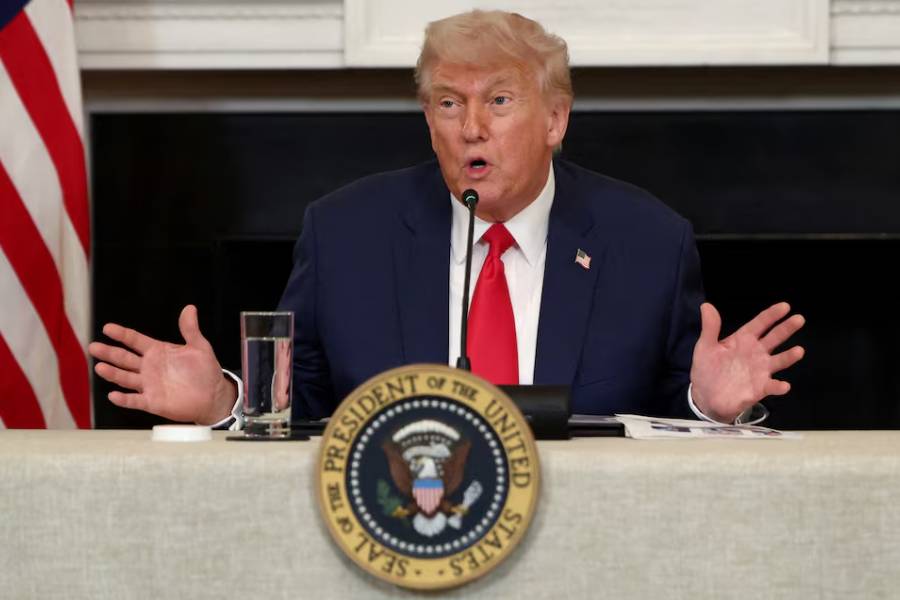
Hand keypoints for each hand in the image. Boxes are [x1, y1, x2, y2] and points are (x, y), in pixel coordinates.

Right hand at [88, 305, 236, 424]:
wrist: (213, 395)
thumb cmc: (205, 371)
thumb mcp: (199, 347)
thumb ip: (190, 329)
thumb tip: (190, 308)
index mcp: (158, 351)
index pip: (135, 340)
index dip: (122, 334)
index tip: (107, 328)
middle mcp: (149, 367)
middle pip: (124, 358)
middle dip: (109, 352)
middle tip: (93, 347)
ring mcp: (149, 385)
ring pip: (126, 378)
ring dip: (113, 373)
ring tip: (100, 367)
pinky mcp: (152, 402)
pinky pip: (135, 400)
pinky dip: (124, 399)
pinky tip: (113, 395)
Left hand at [690, 302, 804, 422]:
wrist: (705, 396)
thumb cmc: (708, 368)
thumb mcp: (705, 347)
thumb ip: (710, 327)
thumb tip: (706, 305)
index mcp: (743, 339)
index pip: (760, 323)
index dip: (772, 315)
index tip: (785, 306)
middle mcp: (756, 352)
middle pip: (774, 338)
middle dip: (786, 328)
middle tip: (799, 319)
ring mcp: (760, 370)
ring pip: (778, 360)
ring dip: (789, 356)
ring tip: (799, 351)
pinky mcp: (759, 388)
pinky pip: (772, 386)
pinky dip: (778, 386)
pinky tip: (783, 385)